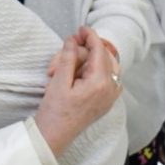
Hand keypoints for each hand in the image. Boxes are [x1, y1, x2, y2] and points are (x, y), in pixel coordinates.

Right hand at [34, 27, 120, 155]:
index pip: (99, 51)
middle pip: (103, 58)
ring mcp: (110, 97)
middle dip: (86, 50)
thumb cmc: (54, 111)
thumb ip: (68, 57)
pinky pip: (106, 78)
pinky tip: (79, 73)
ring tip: (66, 66)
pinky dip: (94, 71)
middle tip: (67, 47)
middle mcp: (110, 89)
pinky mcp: (105, 102)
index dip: (90, 36)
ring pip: (105, 67)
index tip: (81, 28)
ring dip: (88, 61)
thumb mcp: (58, 80)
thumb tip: (73, 40)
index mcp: (100, 83)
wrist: (53, 136)